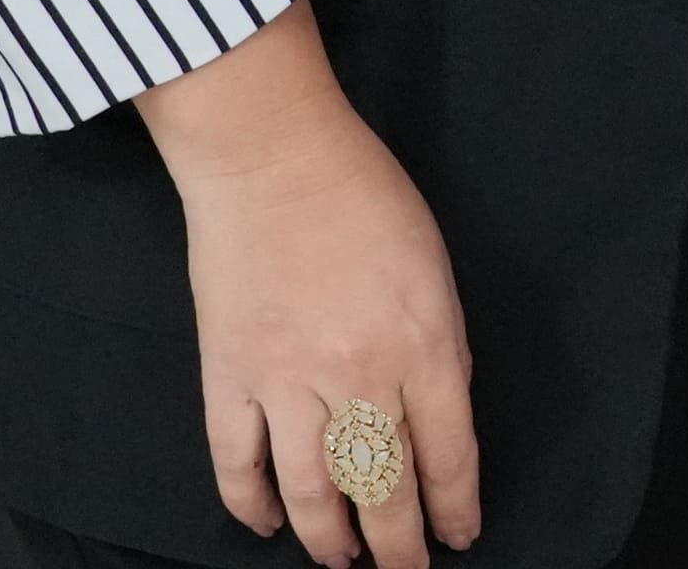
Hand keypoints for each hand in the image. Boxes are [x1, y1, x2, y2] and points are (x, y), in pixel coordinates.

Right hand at [141, 15, 481, 564]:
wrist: (271, 158)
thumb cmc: (365, 197)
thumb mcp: (435, 270)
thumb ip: (441, 348)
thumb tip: (438, 412)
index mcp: (423, 347)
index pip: (448, 457)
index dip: (454, 510)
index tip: (459, 538)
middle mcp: (359, 378)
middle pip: (384, 489)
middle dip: (400, 544)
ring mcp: (286, 383)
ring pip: (312, 493)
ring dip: (331, 540)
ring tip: (343, 560)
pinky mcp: (228, 377)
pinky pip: (237, 464)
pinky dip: (250, 505)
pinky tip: (267, 526)